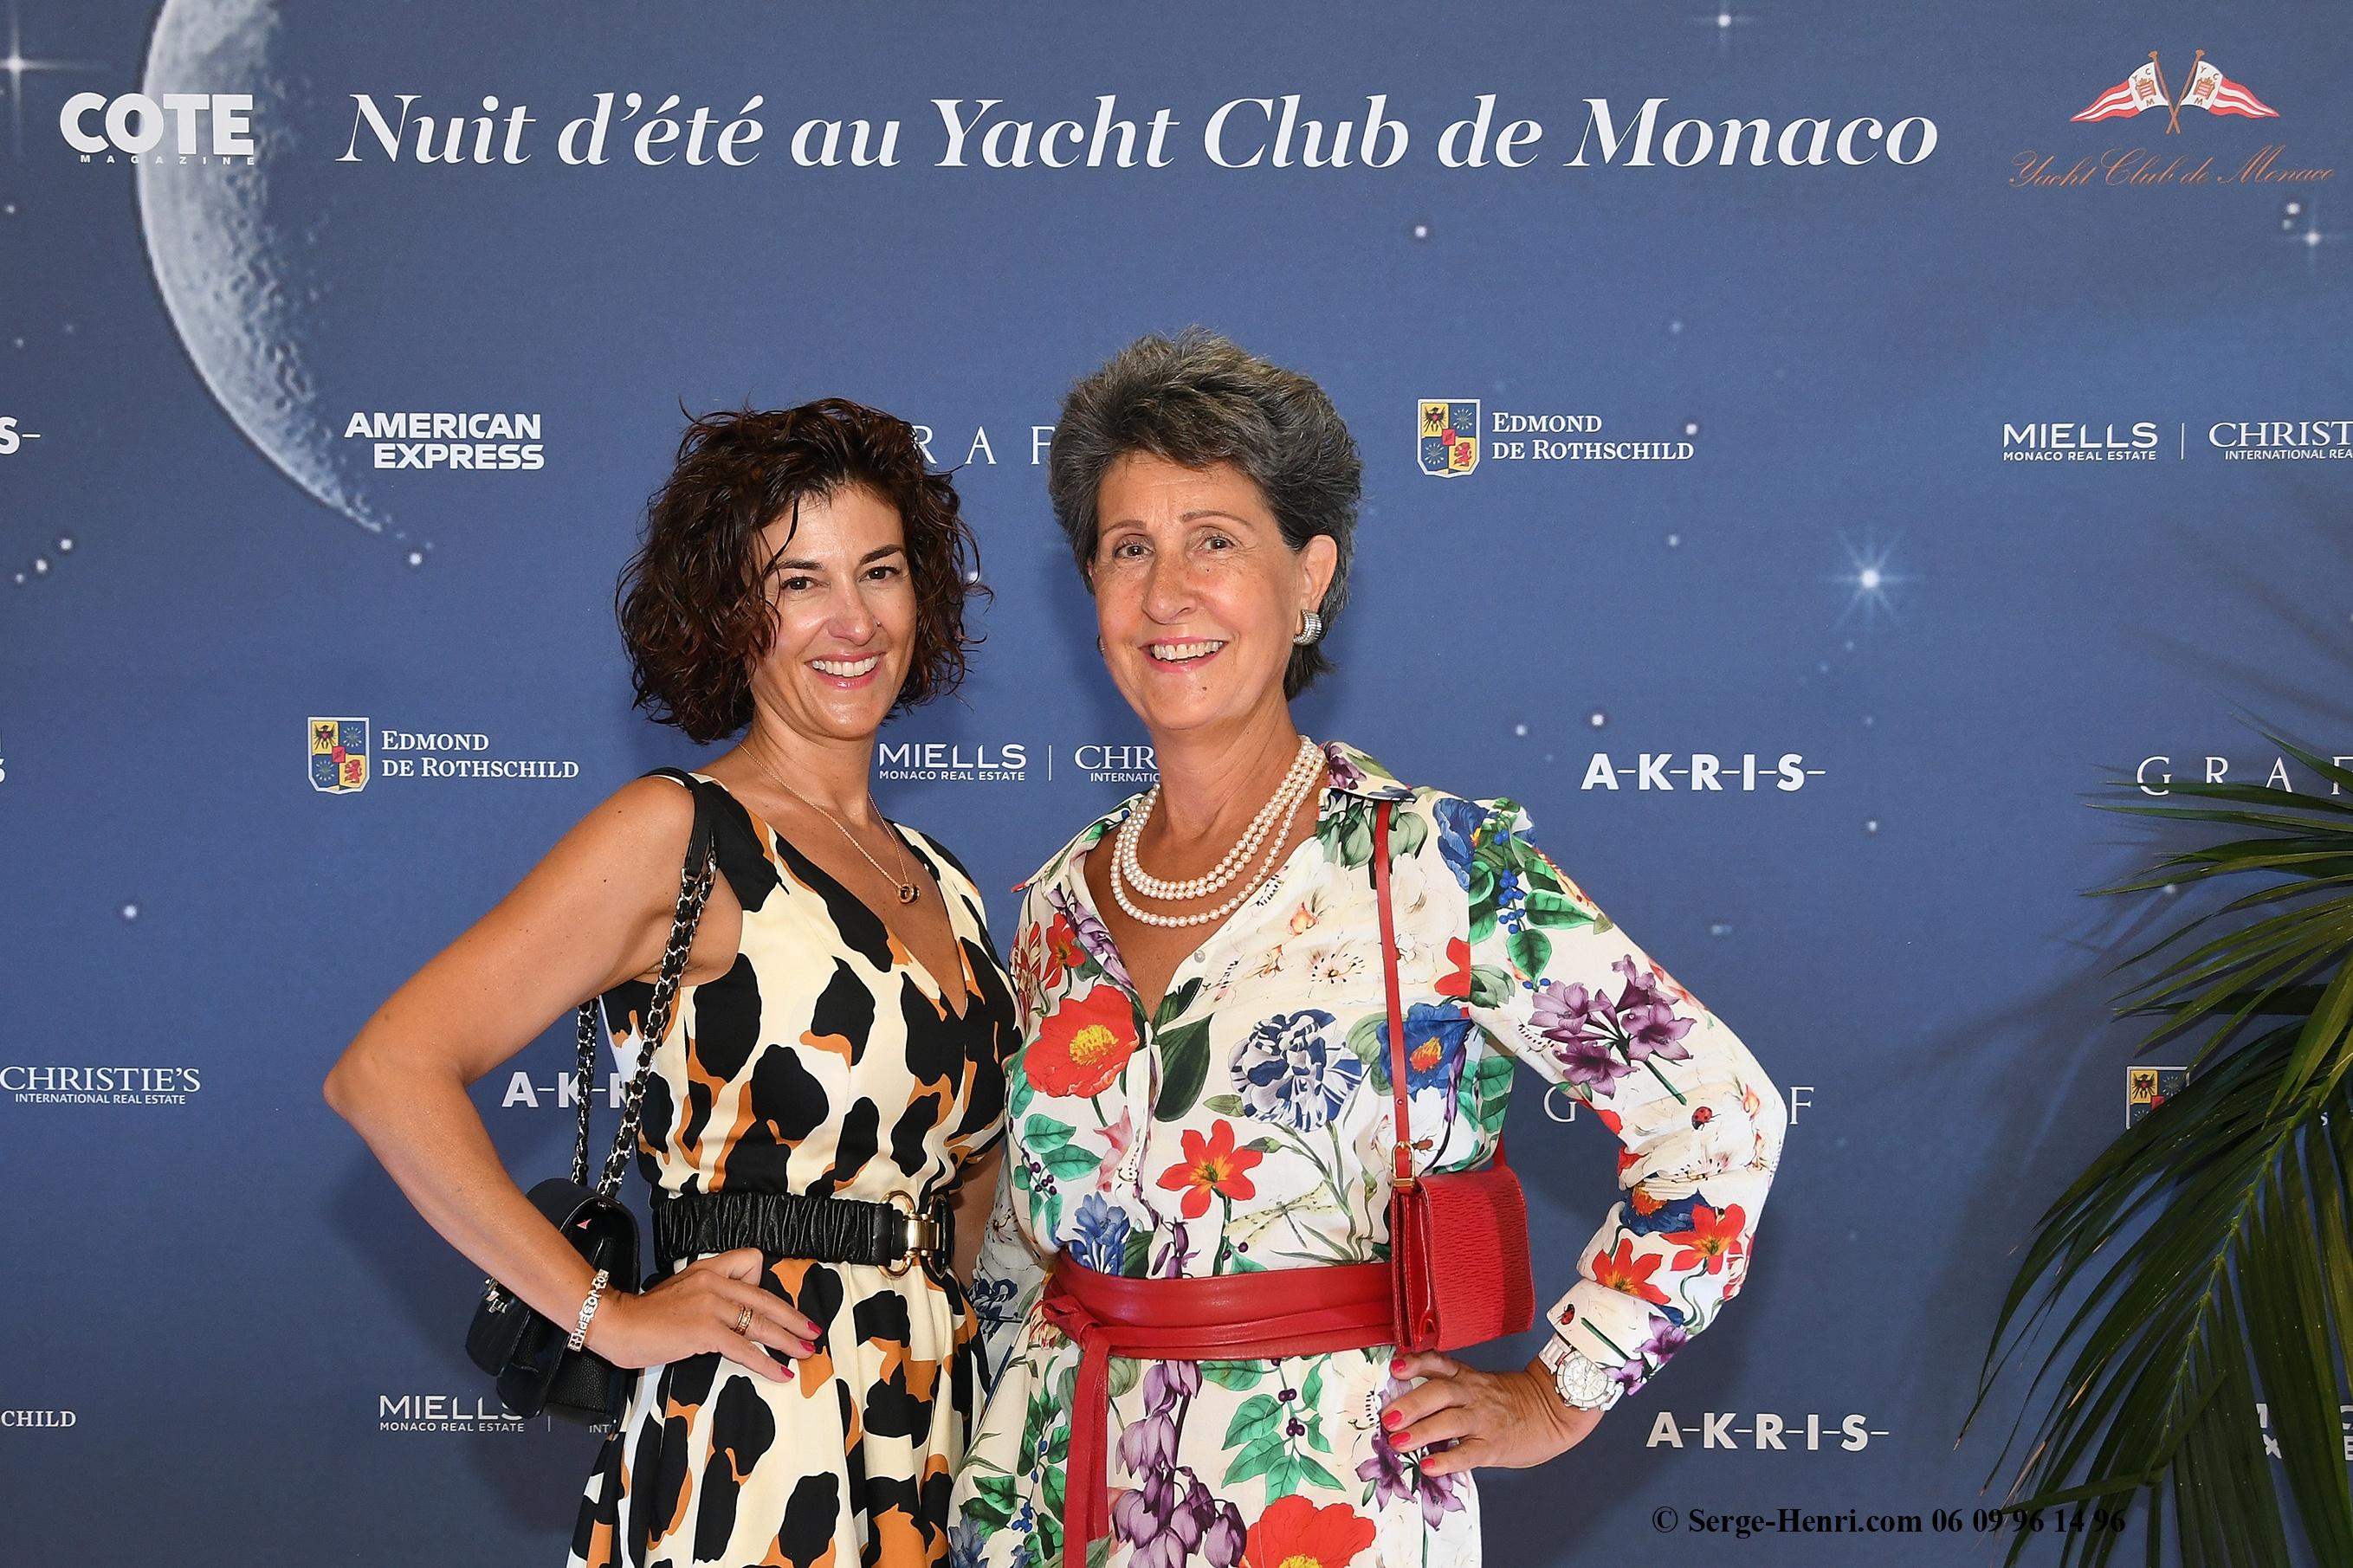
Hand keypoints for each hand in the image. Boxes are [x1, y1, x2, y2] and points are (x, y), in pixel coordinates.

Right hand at [582, 1248, 819, 1382]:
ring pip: (760, 1323)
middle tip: (813, 1332)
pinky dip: (766, 1363)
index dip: (763, 1283)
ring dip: (787, 1341)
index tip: (770, 1307)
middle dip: (793, 1318)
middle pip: (766, 1298)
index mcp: (708, 1269)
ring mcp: (711, 1305)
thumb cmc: (646, 1315)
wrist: (617, 1323)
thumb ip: (708, 1294)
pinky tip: (781, 1373)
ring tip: (805, 1353)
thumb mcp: (682, 1290)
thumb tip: (732, 1313)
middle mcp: (713, 1282)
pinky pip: (745, 1347)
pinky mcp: (705, 1331)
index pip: (751, 1261)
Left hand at [1379, 1351, 1604, 1475]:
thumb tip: (1406, 1401)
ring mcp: (1483, 1420)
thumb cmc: (1511, 1400)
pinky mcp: (1493, 1446)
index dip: (1416, 1363)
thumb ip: (1449, 1388)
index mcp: (1467, 1377)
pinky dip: (1447, 1460)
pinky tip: (1429, 1466)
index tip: (1396, 1367)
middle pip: (1439, 1392)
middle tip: (1387, 1416)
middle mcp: (1472, 1394)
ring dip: (1421, 1431)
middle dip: (1411, 1403)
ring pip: (1450, 1421)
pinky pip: (1468, 1453)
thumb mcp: (1480, 1384)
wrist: (1554, 1410)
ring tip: (1397, 1441)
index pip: (1439, 1364)